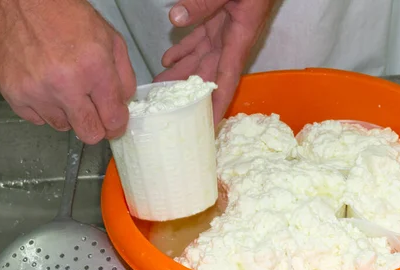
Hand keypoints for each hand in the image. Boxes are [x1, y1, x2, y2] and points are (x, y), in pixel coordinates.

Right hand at [0, 0, 135, 143]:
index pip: (113, 119)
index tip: (115, 123)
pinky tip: (47, 87)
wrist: (24, 3)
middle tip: (94, 112)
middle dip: (96, 126)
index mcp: (93, 68)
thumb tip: (123, 106)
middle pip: (89, 133)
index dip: (117, 124)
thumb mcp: (111, 41)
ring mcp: (37, 91)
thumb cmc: (66, 17)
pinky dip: (45, 108)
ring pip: (63, 127)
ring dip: (69, 114)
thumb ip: (124, 78)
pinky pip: (37, 120)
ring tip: (65, 88)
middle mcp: (65, 84)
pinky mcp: (15, 95)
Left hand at [155, 0, 273, 123]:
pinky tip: (168, 58)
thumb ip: (204, 3)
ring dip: (181, 73)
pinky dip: (183, 49)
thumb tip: (175, 19)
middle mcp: (232, 41)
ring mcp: (225, 30)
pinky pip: (199, 39)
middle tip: (167, 109)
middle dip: (189, 93)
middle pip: (207, 74)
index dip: (217, 105)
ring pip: (200, 58)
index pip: (226, 80)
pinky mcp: (219, 19)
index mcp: (238, 39)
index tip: (208, 126)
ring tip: (161, 88)